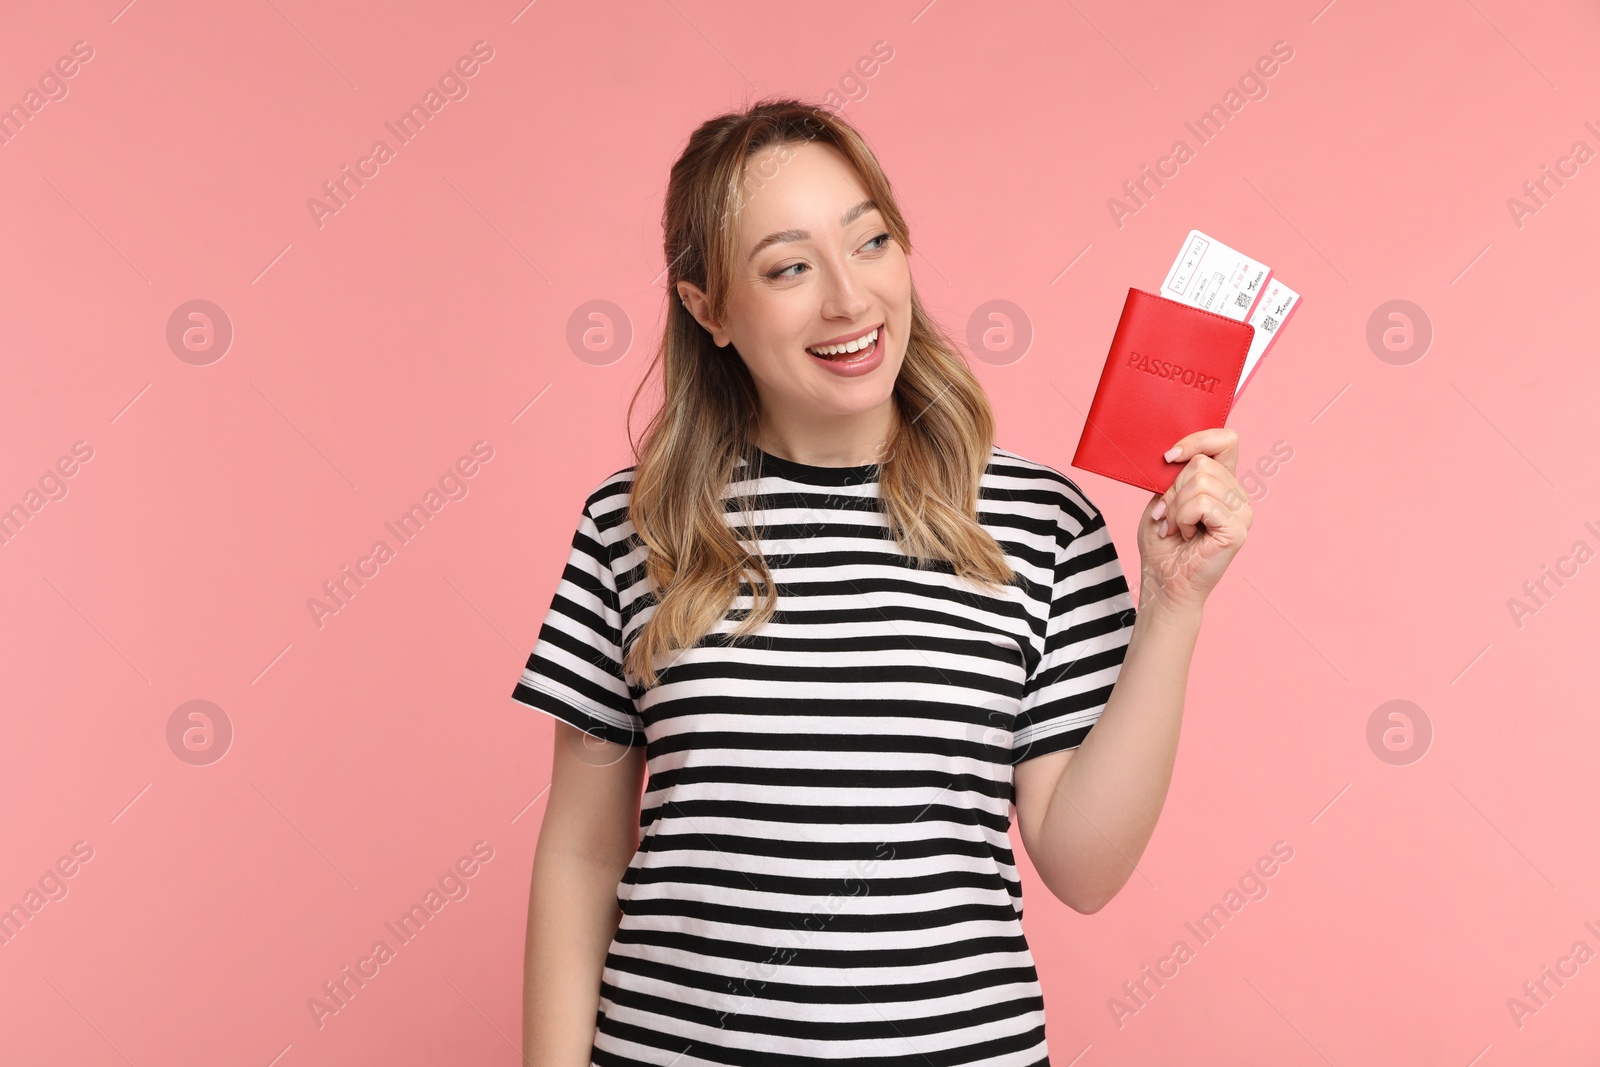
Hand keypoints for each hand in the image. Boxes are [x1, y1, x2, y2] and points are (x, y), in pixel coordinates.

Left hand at [1135, 427, 1252, 616]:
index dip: (1198, 440)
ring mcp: (1242, 512)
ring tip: (1176, 527)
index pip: (1226, 440)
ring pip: (1201, 481)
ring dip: (1176, 507)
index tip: (1169, 456)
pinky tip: (1186, 535)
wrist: (1163, 582)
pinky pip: (1202, 504)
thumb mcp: (1162, 498)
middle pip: (1202, 463)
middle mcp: (1238, 494)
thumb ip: (1174, 474)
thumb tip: (1176, 453)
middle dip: (1173, 489)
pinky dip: (1183, 518)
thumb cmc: (1162, 542)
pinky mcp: (1237, 530)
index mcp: (1223, 482)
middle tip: (1167, 515)